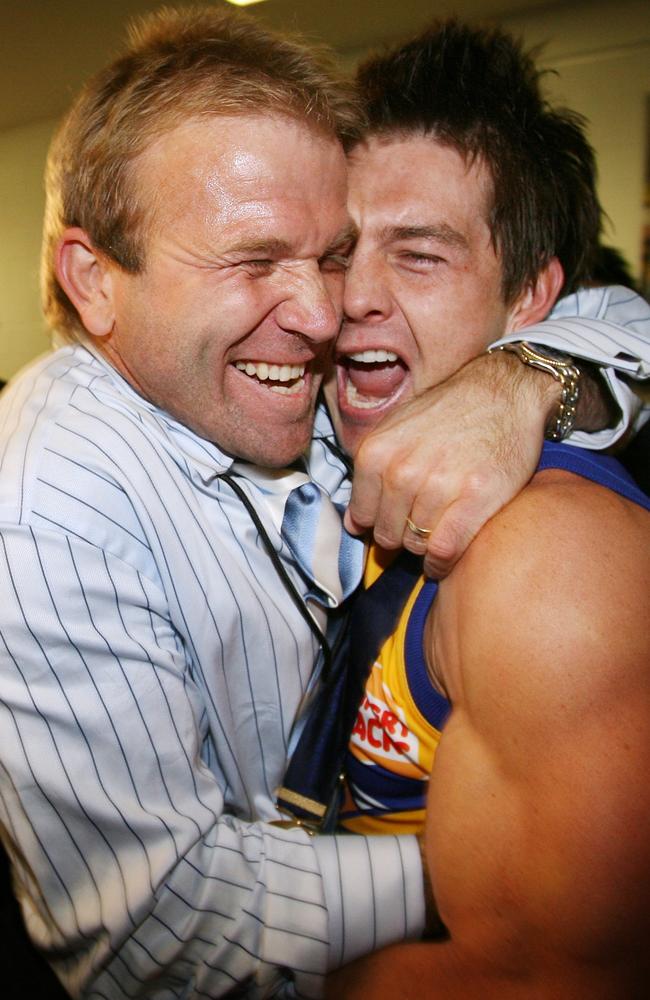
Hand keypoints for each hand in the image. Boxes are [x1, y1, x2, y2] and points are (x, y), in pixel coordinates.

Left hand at [344, 350, 557, 576]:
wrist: (504, 391)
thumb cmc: (450, 410)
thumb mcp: (397, 429)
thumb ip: (372, 474)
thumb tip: (354, 524)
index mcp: (377, 452)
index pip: (362, 516)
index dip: (377, 525)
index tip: (393, 524)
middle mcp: (402, 470)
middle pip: (388, 534)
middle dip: (401, 537)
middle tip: (420, 526)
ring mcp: (438, 485)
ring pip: (416, 544)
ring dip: (425, 547)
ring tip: (438, 532)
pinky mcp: (474, 498)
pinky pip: (443, 549)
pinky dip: (441, 563)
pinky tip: (442, 562)